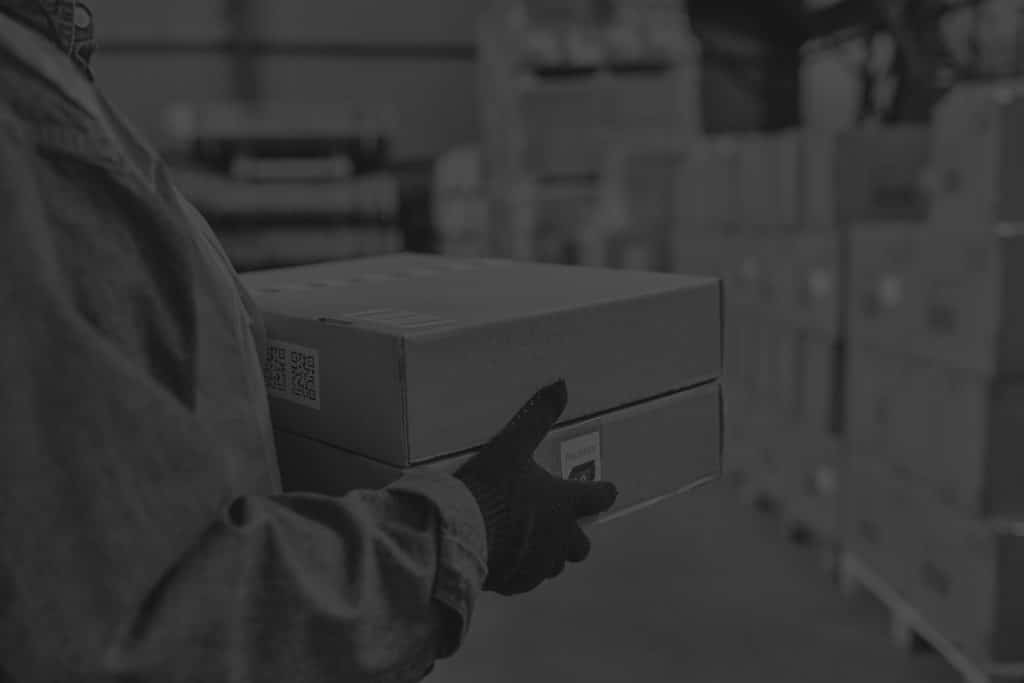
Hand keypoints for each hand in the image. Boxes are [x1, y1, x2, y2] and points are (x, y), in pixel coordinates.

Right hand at [454, 380, 617, 595]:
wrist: (460, 532)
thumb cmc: (491, 487)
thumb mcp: (512, 445)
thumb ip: (537, 416)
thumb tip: (561, 383)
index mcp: (562, 504)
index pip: (597, 498)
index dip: (604, 493)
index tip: (608, 491)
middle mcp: (558, 538)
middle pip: (580, 546)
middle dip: (574, 536)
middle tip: (558, 525)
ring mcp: (538, 565)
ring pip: (553, 565)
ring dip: (546, 553)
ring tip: (523, 540)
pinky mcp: (515, 582)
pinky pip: (524, 579)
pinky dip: (518, 569)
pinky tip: (500, 557)